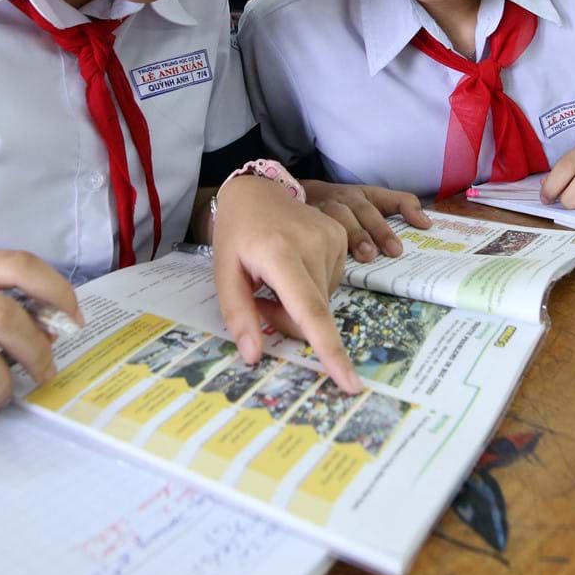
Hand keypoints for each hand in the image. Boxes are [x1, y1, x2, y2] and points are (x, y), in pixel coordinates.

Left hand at [210, 175, 361, 391]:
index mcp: (280, 254)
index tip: (350, 382)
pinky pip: (329, 284)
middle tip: (261, 301)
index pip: (310, 310)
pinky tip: (293, 268)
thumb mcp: (224, 273)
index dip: (329, 349)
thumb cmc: (235, 234)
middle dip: (288, 320)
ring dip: (300, 304)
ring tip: (275, 280)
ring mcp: (333, 239)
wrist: (256, 191)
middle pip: (312, 313)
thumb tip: (254, 356)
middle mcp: (313, 244)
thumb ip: (238, 315)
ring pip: (322, 301)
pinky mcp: (341, 237)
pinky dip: (311, 287)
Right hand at [301, 180, 430, 262]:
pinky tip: (333, 258)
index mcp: (364, 194)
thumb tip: (426, 224)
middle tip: (394, 251)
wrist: (303, 197)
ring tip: (366, 256)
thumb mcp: (369, 203)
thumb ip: (399, 209)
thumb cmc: (344, 207)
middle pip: (364, 210)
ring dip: (354, 235)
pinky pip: (314, 229)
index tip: (425, 226)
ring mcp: (324, 208)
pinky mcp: (305, 220)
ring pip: (339, 217)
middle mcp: (345, 199)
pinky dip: (324, 241)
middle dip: (380, 229)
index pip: (390, 198)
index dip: (408, 209)